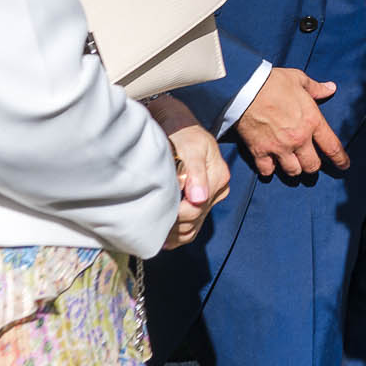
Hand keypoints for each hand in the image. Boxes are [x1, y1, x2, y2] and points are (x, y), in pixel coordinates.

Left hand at [144, 97, 231, 248]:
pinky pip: (194, 225)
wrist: (182, 126)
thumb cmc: (185, 135)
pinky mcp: (203, 200)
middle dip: (172, 225)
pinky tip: (164, 239)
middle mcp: (218, 189)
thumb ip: (196, 173)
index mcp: (218, 177)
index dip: (174, 215)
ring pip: (194, 226)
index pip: (196, 208)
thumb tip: (200, 199)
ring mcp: (211, 196)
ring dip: (174, 234)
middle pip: (194, 219)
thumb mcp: (191, 148)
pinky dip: (179, 235)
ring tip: (153, 237)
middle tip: (147, 228)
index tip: (153, 215)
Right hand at [233, 67, 349, 177]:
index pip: (332, 147)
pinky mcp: (259, 151)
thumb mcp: (299, 79)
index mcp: (312, 121)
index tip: (344, 166)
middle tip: (310, 162)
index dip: (340, 160)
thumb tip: (331, 88)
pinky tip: (270, 164)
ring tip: (292, 164)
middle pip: (312, 165)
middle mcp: (299, 138)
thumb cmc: (273, 82)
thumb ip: (316, 88)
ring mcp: (279, 147)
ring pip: (293, 171)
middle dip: (313, 166)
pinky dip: (269, 169)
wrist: (244, 89)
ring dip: (294, 169)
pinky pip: (268, 170)